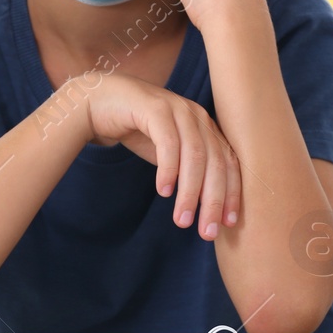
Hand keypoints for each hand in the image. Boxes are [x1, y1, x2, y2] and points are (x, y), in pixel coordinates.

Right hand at [79, 72, 241, 239]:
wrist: (99, 101)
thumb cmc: (138, 130)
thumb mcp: (170, 153)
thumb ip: (190, 172)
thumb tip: (209, 208)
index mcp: (206, 126)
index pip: (228, 162)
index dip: (232, 193)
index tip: (229, 224)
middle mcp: (197, 115)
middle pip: (215, 162)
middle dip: (213, 200)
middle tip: (206, 231)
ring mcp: (177, 109)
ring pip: (195, 155)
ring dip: (190, 192)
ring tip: (182, 220)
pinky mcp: (154, 107)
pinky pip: (168, 143)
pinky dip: (169, 169)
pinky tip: (164, 191)